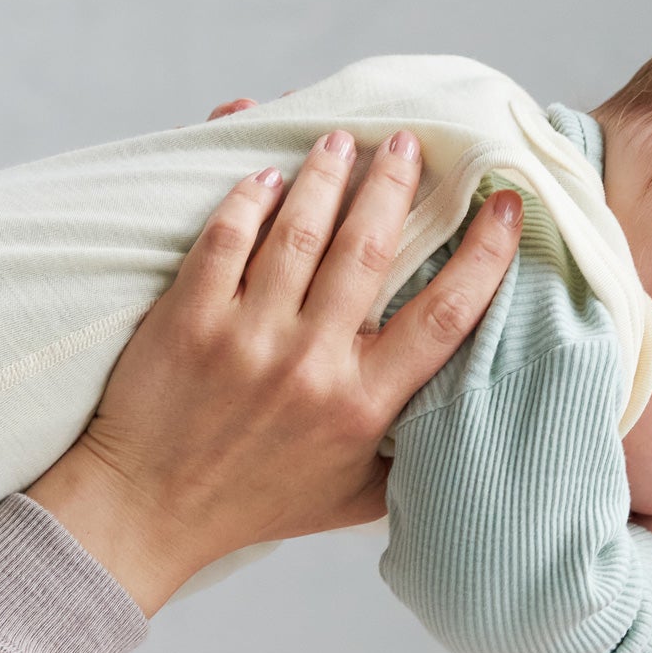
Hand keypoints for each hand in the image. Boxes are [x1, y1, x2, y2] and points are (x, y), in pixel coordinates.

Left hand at [26, 134, 522, 612]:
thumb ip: (408, 457)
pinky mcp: (188, 320)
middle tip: (408, 142)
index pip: (446, 315)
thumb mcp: (351, 498)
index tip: (505, 206)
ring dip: (327, 175)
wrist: (146, 512)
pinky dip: (250, 200)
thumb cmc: (250, 503)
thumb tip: (461, 415)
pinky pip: (228, 239)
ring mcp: (247, 339)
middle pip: (369, 250)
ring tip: (342, 140)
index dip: (485, 253)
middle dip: (396, 184)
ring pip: (300, 232)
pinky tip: (266, 176)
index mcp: (363, 406)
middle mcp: (311, 366)